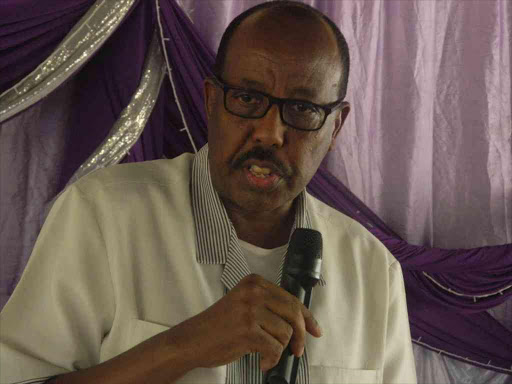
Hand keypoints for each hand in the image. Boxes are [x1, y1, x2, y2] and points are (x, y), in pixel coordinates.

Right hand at [174, 273, 322, 371]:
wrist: (192, 340)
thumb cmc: (218, 326)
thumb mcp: (244, 305)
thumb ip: (268, 307)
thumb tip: (301, 324)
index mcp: (254, 282)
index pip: (291, 298)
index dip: (307, 317)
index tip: (315, 330)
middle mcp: (253, 292)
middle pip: (293, 314)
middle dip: (300, 336)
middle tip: (297, 350)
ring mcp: (250, 310)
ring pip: (285, 333)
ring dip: (279, 350)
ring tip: (265, 354)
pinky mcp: (247, 330)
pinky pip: (274, 348)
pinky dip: (271, 360)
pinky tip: (261, 362)